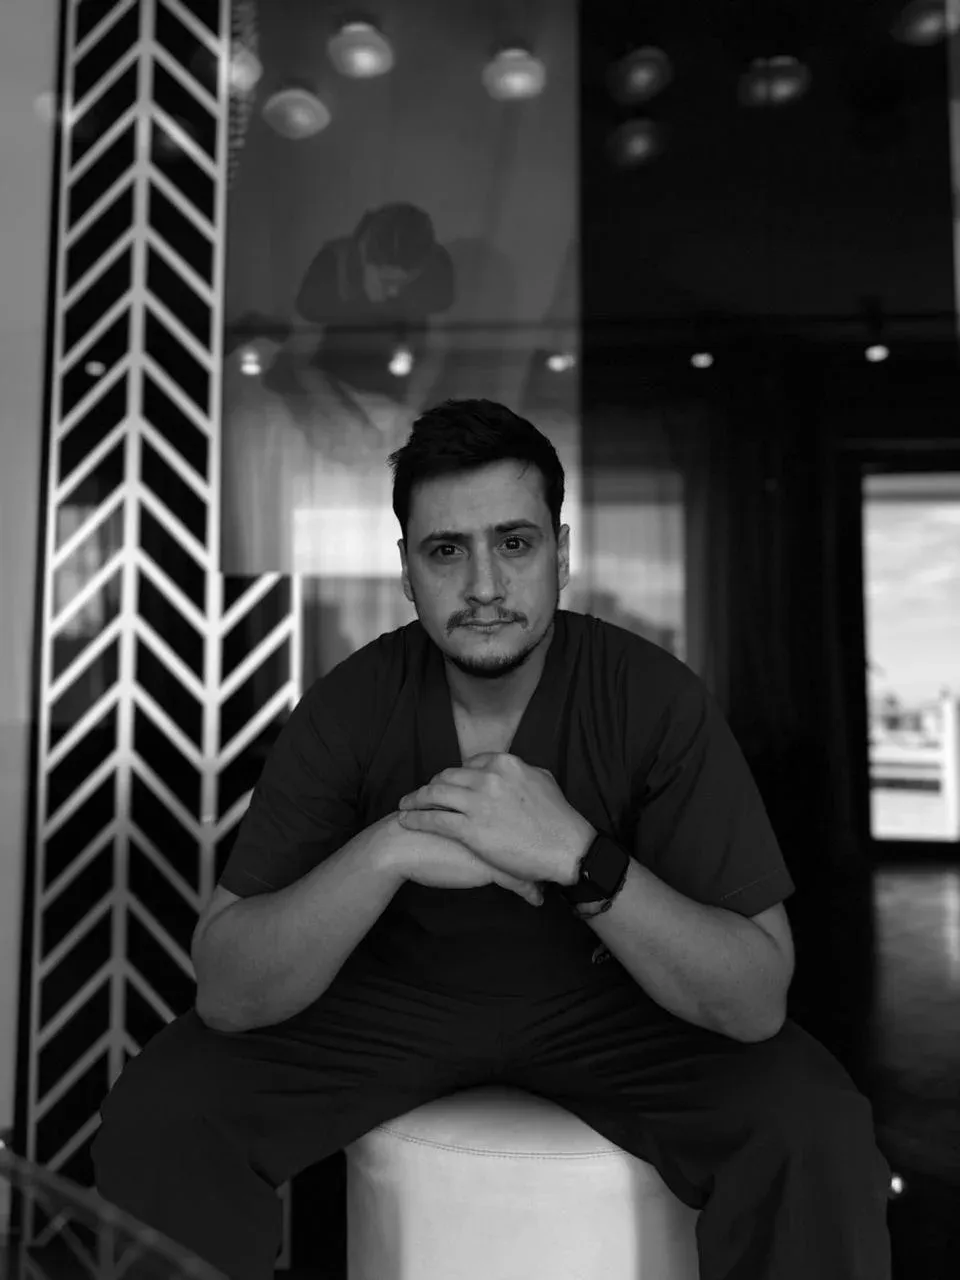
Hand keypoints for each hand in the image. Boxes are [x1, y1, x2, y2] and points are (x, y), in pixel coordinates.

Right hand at [375, 812, 543, 906]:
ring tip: (547, 883)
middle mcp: (500, 814)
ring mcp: (498, 840)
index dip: (536, 828)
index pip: (526, 812)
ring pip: (532, 859)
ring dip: (542, 873)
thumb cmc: (424, 828)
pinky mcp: (490, 865)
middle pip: (534, 833)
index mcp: (491, 795)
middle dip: (546, 850)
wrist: (401, 845)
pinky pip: (520, 882)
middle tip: (552, 862)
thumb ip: (476, 811)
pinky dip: (530, 891)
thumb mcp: (455, 811)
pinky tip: (536, 899)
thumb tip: (493, 820)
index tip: (542, 841)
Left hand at [396, 753, 594, 885]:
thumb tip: (512, 771)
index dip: (455, 775)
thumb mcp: (543, 780)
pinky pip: (434, 819)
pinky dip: (416, 818)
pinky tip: (406, 821)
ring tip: (404, 805)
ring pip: (435, 795)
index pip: (469, 764)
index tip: (446, 784)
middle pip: (447, 776)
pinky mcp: (470, 829)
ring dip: (415, 799)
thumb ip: (520, 773)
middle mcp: (488, 777)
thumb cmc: (560, 820)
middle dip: (431, 785)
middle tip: (419, 795)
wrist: (568, 848)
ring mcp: (478, 802)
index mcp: (505, 763)